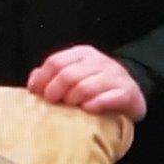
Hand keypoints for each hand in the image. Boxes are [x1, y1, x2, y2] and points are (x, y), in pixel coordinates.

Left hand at [26, 45, 146, 120]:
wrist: (130, 92)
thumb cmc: (93, 86)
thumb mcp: (72, 75)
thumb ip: (51, 76)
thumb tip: (33, 83)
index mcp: (82, 54)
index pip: (55, 62)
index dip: (41, 80)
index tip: (35, 94)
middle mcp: (99, 61)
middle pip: (67, 75)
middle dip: (54, 92)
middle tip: (51, 104)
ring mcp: (115, 75)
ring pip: (85, 87)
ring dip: (72, 100)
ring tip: (69, 108)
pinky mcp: (128, 92)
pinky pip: (107, 98)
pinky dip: (94, 105)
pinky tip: (87, 110)